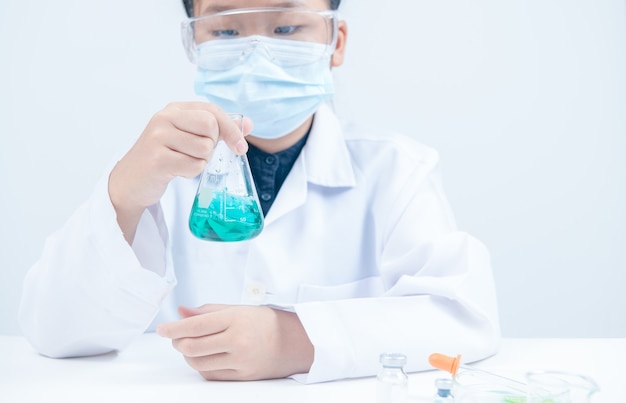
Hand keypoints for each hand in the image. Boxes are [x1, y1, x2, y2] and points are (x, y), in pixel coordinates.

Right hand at [108, 102, 251, 241]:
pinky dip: (191, 173)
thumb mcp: (189, 137)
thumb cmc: (164, 157)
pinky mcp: (157, 159)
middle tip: (197, 154)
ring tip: (183, 162)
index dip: (231, 129)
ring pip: (204, 149)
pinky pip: (194, 166)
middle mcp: (164, 118)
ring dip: (200, 161)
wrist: (130, 182)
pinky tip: (177, 171)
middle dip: (212, 145)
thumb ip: (218, 129)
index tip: (240, 147)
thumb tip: (248, 124)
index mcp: (174, 109)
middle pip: (211, 126)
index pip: (213, 110)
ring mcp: (158, 137)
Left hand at [156, 305, 313, 380]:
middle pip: (192, 347)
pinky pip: (211, 375)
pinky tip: (203, 357)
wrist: (297, 342)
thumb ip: (208, 310)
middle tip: (175, 336)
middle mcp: (238, 341)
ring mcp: (240, 361)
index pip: (195, 325)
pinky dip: (201, 366)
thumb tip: (181, 311)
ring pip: (198, 363)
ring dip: (187, 356)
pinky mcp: (243, 376)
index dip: (174, 328)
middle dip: (177, 342)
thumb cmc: (267, 321)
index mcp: (236, 319)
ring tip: (190, 346)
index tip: (162, 329)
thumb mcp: (239, 308)